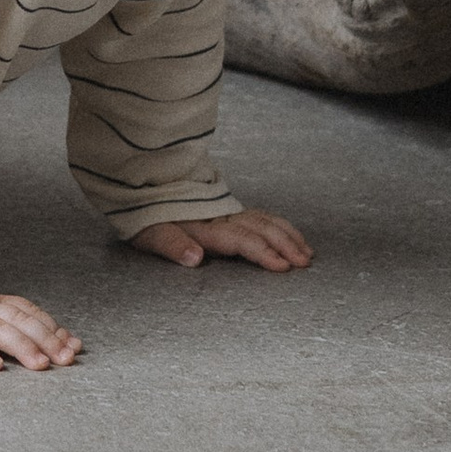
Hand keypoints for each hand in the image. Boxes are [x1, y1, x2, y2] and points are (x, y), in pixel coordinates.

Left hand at [128, 208, 312, 271]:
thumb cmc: (146, 217)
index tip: (282, 266)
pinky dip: (280, 225)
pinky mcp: (229, 210)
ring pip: (266, 221)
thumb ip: (172, 244)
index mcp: (205, 226)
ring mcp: (227, 211)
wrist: (144, 185)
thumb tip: (194, 257)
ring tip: (306, 252)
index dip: (263, 253)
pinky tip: (290, 235)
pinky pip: (262, 216)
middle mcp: (221, 216)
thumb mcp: (150, 233)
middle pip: (261, 229)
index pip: (241, 239)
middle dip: (286, 245)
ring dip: (288, 235)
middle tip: (305, 262)